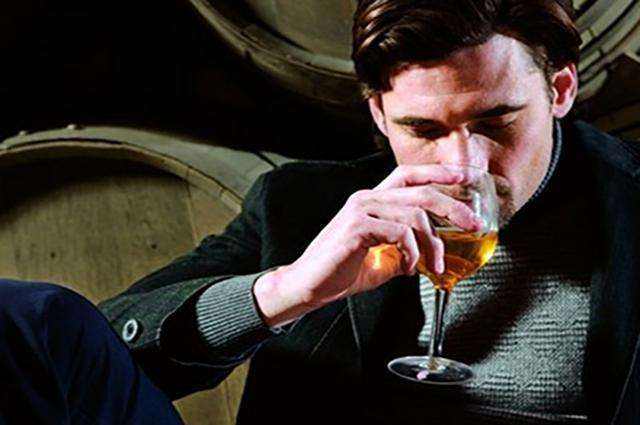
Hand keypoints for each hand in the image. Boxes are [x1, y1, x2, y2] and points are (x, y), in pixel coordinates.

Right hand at [254, 164, 480, 326]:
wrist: (310, 285)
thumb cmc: (342, 271)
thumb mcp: (383, 259)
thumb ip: (405, 249)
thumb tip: (429, 254)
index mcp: (373, 201)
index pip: (408, 175)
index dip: (437, 172)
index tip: (464, 175)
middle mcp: (367, 199)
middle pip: (420, 192)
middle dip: (453, 207)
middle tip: (473, 224)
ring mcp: (360, 210)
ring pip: (414, 215)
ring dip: (433, 244)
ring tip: (434, 266)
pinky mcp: (356, 227)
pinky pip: (399, 233)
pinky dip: (412, 252)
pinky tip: (408, 267)